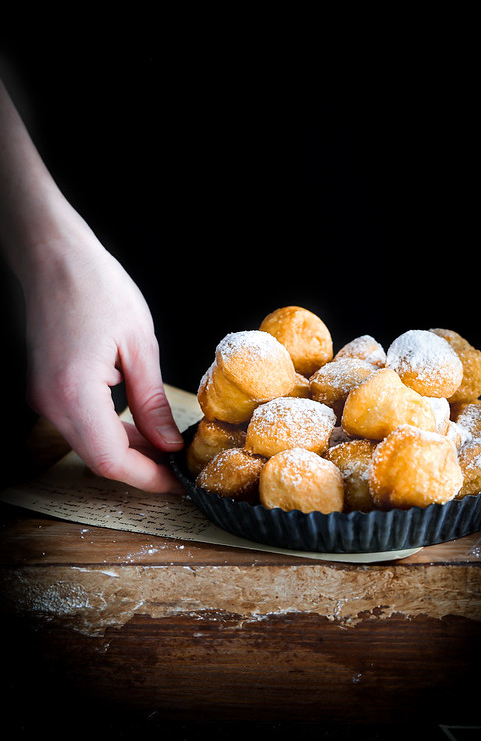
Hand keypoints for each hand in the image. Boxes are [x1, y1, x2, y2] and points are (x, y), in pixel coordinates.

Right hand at [24, 230, 183, 492]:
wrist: (53, 258)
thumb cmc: (97, 287)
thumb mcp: (139, 344)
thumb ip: (152, 401)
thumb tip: (168, 442)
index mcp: (74, 392)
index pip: (111, 459)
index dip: (147, 477)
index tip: (177, 482)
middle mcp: (50, 402)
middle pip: (98, 457)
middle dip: (141, 466)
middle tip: (177, 465)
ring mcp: (42, 396)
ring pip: (88, 443)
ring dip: (126, 449)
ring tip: (164, 444)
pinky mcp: (45, 388)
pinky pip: (80, 423)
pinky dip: (109, 430)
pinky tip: (137, 424)